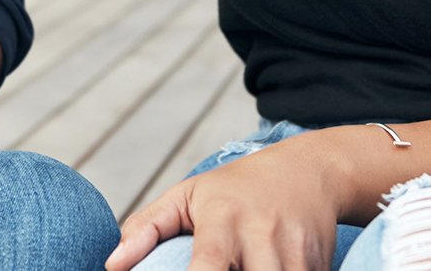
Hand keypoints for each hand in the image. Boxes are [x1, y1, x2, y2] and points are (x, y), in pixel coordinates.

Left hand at [108, 137, 345, 270]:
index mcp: (223, 219)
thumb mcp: (188, 195)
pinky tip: (271, 268)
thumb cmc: (236, 189)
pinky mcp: (319, 264)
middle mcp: (261, 235)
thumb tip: (111, 265)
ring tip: (241, 268)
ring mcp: (295, 252)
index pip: (208, 266)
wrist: (310, 170)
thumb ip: (147, 227)